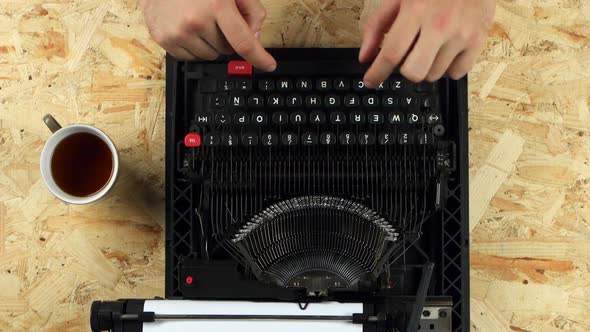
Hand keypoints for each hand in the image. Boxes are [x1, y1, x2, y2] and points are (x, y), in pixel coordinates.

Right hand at [139, 0, 276, 70]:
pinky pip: (191, 58)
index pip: (244, 42)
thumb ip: (250, 10)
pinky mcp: (165, 40)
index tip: (269, 65)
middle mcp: (196, 22)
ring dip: (210, 43)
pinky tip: (187, 27)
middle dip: (227, 38)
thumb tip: (255, 36)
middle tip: (215, 18)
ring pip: (210, 56)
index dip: (259, 57)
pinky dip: (194, 46)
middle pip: (227, 50)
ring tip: (199, 21)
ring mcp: (179, 33)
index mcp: (216, 6)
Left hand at [360, 0, 495, 86]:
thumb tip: (365, 56)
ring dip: (426, 67)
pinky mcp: (478, 41)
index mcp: (416, 11)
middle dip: (405, 70)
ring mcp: (461, 35)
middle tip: (407, 57)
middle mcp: (439, 25)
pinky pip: (456, 74)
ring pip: (434, 75)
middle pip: (414, 72)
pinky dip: (447, 68)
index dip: (377, 73)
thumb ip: (377, 26)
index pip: (391, 53)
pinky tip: (445, 51)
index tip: (370, 82)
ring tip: (429, 47)